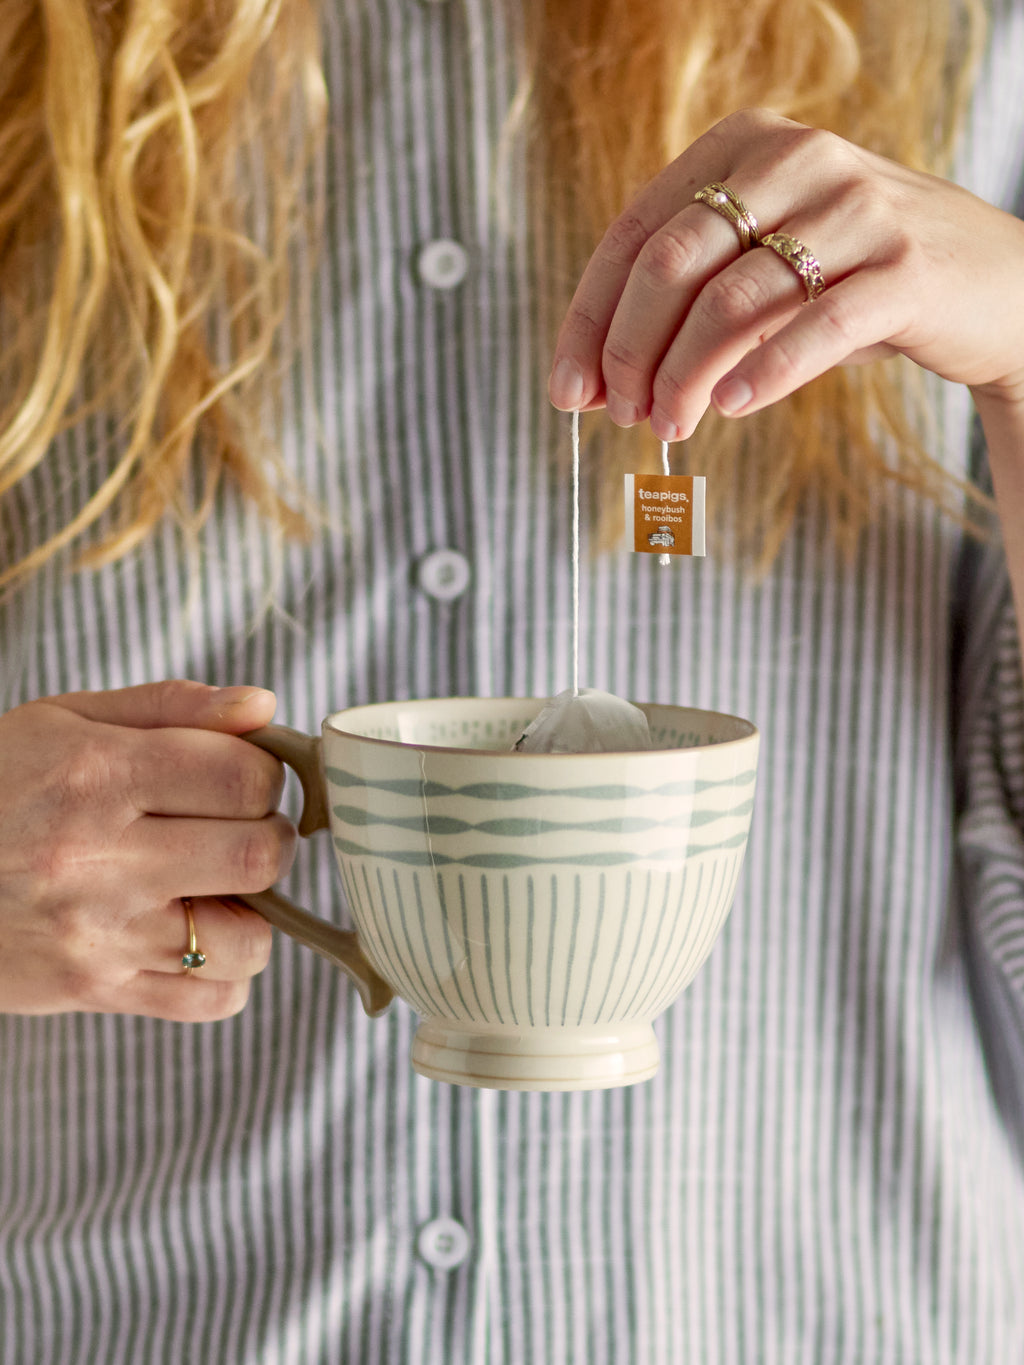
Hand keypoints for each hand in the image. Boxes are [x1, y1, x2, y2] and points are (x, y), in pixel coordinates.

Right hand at [0, 681, 294, 1019]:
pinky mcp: (93, 990)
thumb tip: (265, 708)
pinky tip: (191, 934)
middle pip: (259, 854)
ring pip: (247, 942)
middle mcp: (98, 859)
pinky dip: (223, 972)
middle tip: (238, 827)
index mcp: (96, 775)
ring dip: (254, 912)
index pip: (244, 776)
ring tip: (216, 887)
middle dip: (269, 835)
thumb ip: (172, 707)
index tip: (242, 776)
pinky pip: (211, 1001)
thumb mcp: (65, 719)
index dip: (264, 772)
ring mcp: (98, 935)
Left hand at [548, 108, 1023, 439]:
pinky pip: (816, 326)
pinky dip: (765, 372)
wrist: (988, 283)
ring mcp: (855, 209)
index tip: (567, 390)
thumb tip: (596, 380)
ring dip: (685, 378)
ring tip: (670, 426)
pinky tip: (733, 408)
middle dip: (630, 351)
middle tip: (620, 416)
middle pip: (672, 264)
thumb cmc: (850, 277)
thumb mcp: (762, 268)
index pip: (635, 234)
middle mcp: (796, 159)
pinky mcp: (905, 269)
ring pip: (733, 301)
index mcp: (743, 145)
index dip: (592, 320)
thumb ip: (687, 304)